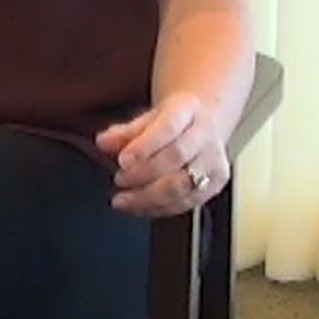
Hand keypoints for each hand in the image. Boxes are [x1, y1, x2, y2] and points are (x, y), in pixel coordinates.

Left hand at [96, 92, 228, 217]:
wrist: (202, 123)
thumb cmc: (172, 122)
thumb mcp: (146, 118)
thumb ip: (123, 132)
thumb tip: (103, 142)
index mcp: (187, 110)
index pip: (168, 127)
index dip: (145, 146)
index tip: (122, 160)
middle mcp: (205, 134)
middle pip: (177, 157)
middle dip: (144, 173)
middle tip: (120, 180)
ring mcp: (213, 160)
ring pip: (183, 184)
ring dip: (149, 197)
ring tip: (124, 200)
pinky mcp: (215, 183)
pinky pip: (187, 202)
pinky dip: (159, 208)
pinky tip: (139, 207)